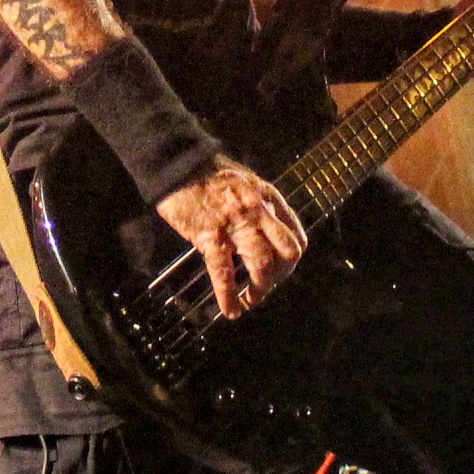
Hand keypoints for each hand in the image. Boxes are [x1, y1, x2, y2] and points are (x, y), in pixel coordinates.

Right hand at [154, 158, 308, 318]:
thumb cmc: (209, 171)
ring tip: (250, 300)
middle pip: (287, 253)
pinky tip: (229, 310)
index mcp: (268, 198)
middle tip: (268, 285)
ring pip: (263, 265)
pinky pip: (224, 273)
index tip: (281, 268)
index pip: (295, 235)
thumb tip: (267, 230)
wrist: (178, 163)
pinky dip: (229, 296)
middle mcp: (258, 212)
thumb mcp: (246, 181)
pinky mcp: (210, 237)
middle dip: (281, 276)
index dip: (291, 259)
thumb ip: (260, 204)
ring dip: (260, 289)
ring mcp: (235, 225)